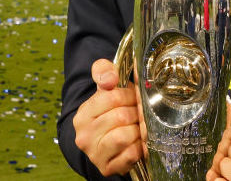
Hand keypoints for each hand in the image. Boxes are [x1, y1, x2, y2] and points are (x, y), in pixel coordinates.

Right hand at [73, 59, 142, 176]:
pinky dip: (140, 147)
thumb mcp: (106, 88)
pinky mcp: (107, 168)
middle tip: (139, 113)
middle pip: (121, 116)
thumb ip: (104, 71)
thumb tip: (110, 78)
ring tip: (138, 128)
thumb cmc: (112, 111)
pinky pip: (130, 154)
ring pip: (124, 136)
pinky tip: (138, 143)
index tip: (133, 98)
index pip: (113, 96)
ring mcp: (94, 154)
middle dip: (137, 113)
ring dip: (138, 130)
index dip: (130, 95)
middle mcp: (84, 135)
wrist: (110, 143)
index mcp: (83, 114)